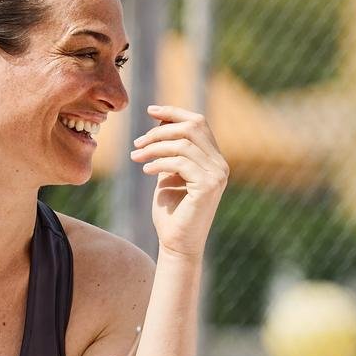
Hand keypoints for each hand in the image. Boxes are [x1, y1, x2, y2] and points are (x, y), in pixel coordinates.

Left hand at [131, 104, 228, 259]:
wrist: (176, 243)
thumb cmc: (171, 212)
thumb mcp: (168, 173)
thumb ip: (169, 150)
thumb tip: (161, 120)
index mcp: (213, 159)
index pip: (198, 123)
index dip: (174, 112)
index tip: (150, 111)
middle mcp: (220, 165)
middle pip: (192, 127)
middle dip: (160, 130)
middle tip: (137, 143)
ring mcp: (217, 175)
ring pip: (183, 144)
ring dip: (154, 147)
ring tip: (136, 157)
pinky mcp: (209, 186)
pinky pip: (180, 162)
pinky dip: (159, 162)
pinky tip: (146, 171)